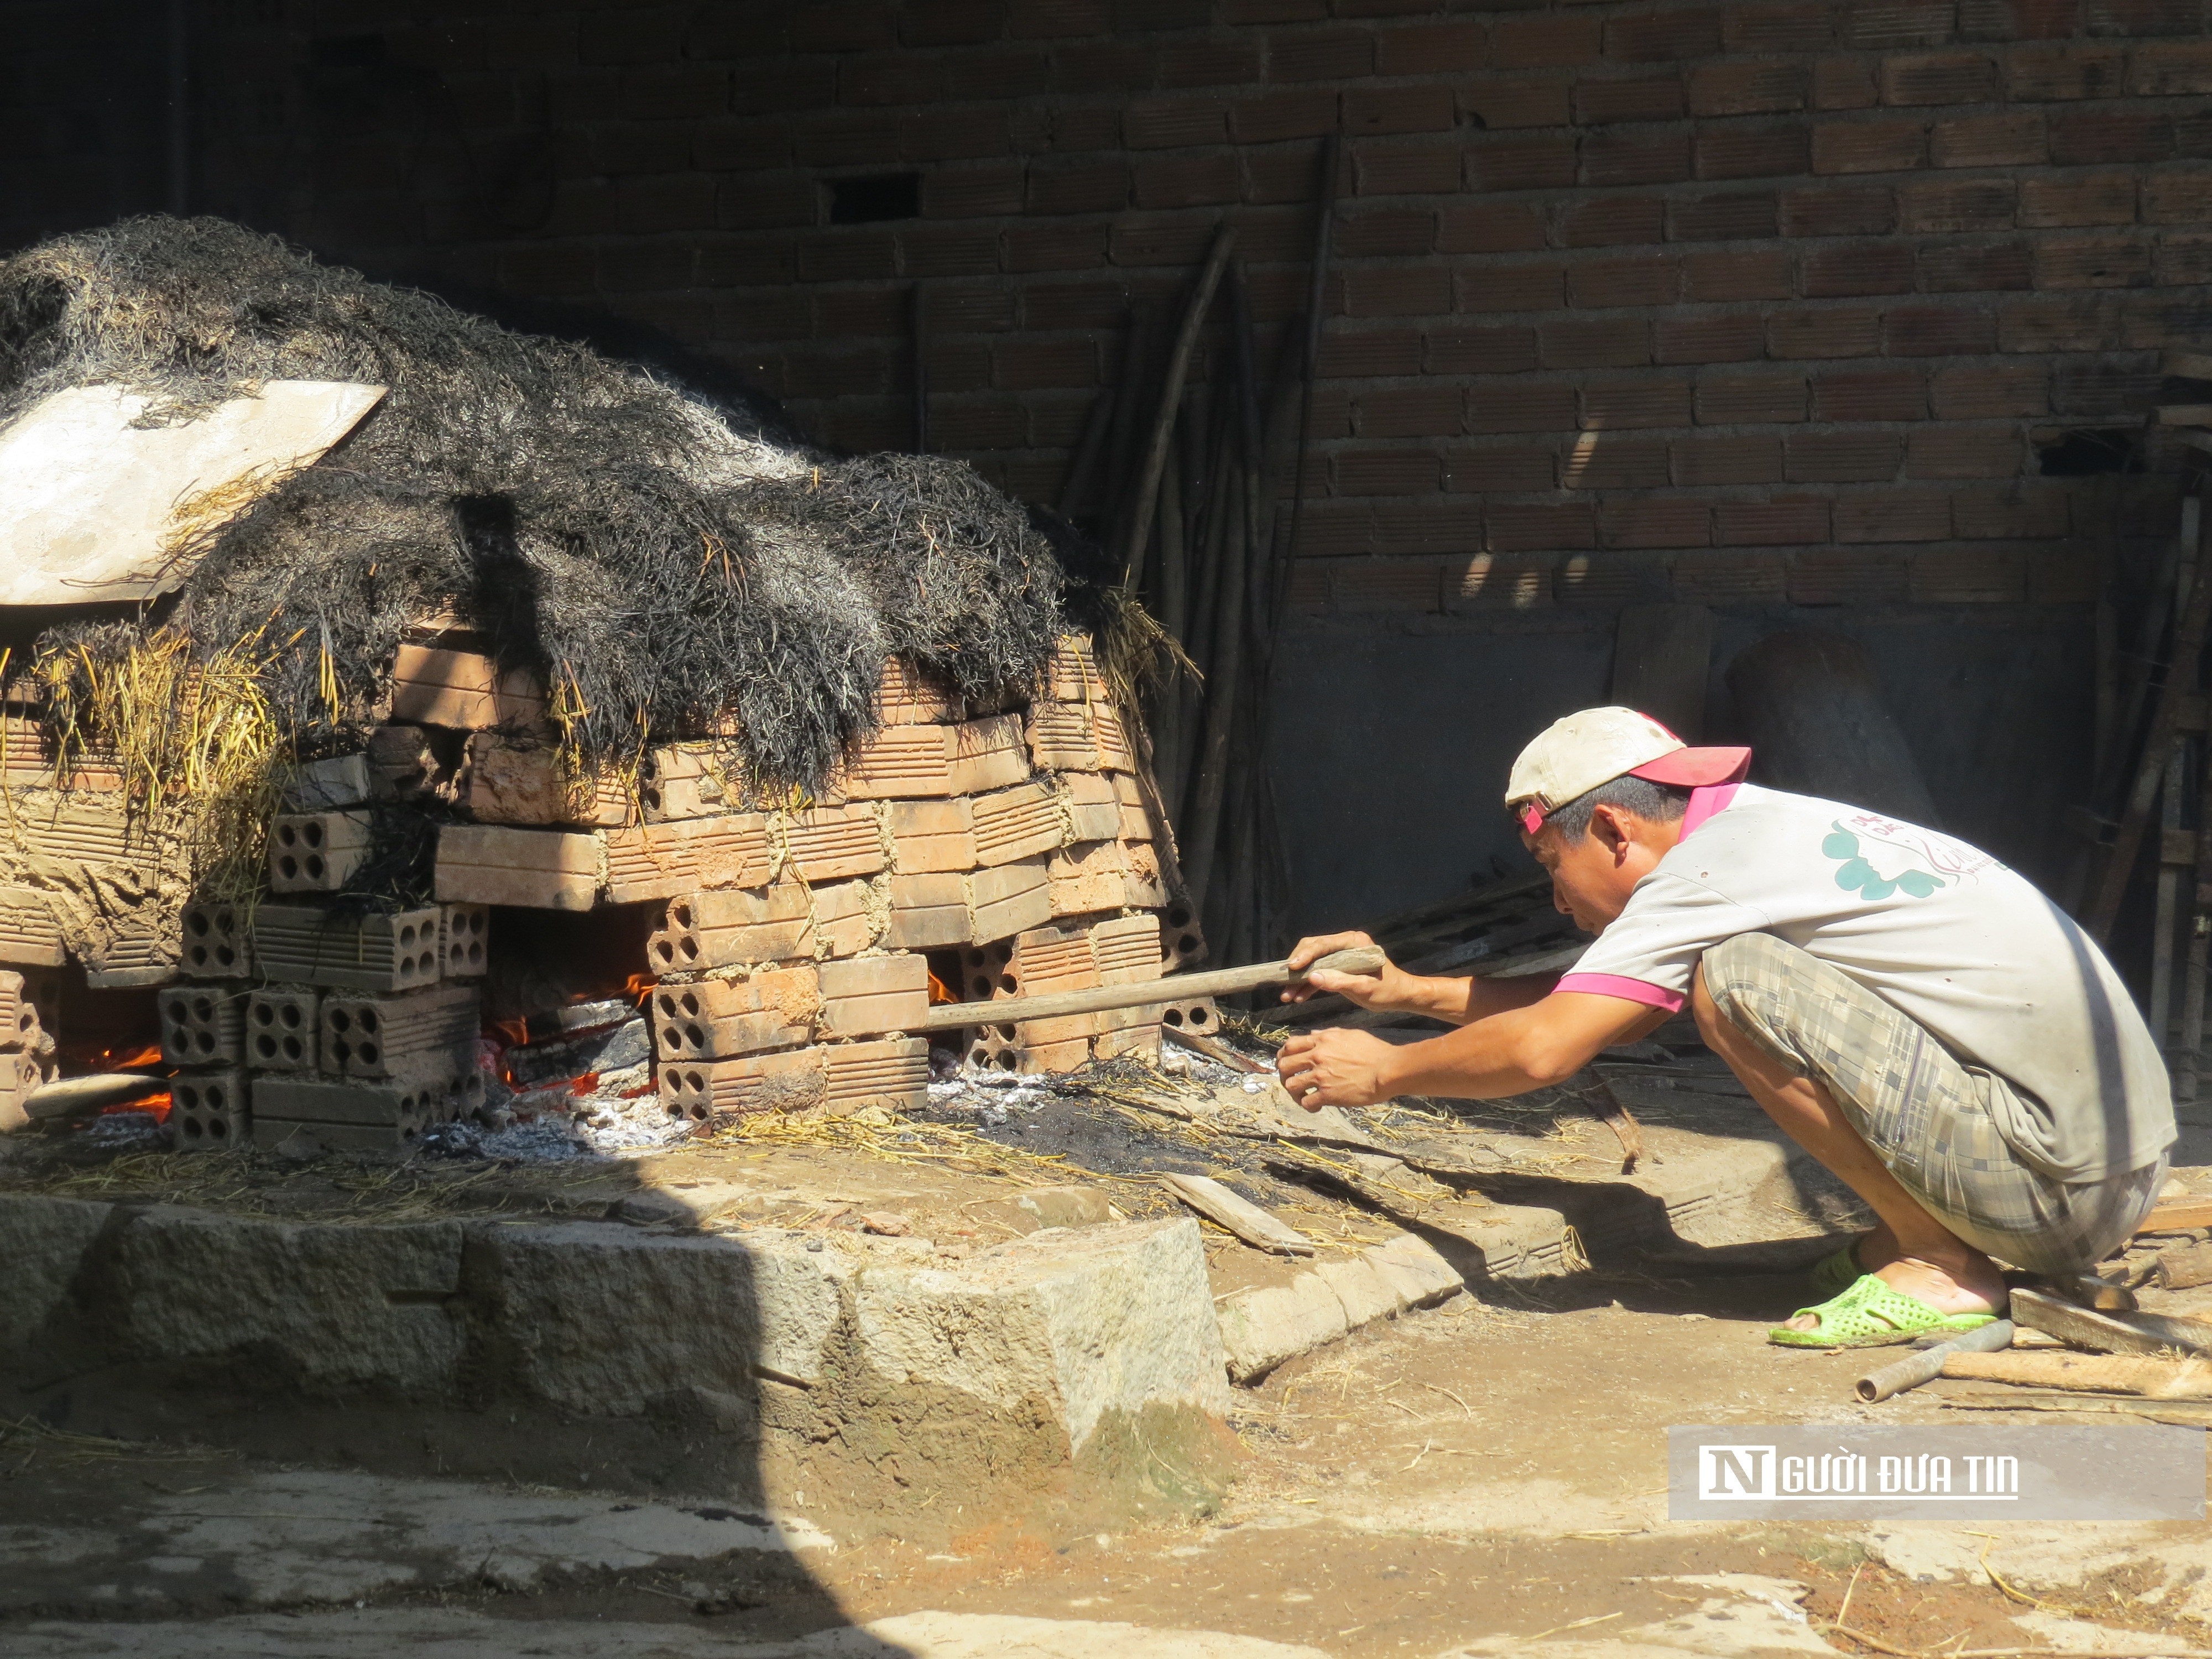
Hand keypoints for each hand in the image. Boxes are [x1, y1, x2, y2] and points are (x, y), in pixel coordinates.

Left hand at [1276, 1027, 1397, 1109]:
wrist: (1388, 1069)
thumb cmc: (1375, 1051)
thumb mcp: (1350, 1034)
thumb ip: (1328, 1034)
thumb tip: (1312, 1035)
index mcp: (1322, 1041)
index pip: (1290, 1045)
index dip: (1284, 1055)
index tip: (1287, 1062)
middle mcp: (1317, 1057)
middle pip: (1284, 1065)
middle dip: (1284, 1074)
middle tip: (1292, 1081)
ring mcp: (1321, 1076)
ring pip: (1291, 1085)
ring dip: (1294, 1092)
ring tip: (1303, 1096)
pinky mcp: (1329, 1094)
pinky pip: (1307, 1102)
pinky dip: (1308, 1106)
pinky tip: (1316, 1107)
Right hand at [1281, 930, 1404, 1009]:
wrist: (1400, 996)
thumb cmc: (1388, 990)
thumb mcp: (1366, 988)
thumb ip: (1340, 982)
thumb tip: (1313, 977)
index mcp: (1354, 942)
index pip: (1324, 944)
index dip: (1305, 955)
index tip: (1292, 967)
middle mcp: (1344, 944)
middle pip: (1312, 950)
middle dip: (1297, 967)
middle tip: (1283, 983)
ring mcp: (1340, 956)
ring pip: (1311, 963)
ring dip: (1298, 979)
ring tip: (1286, 996)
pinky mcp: (1337, 968)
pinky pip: (1317, 974)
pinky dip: (1307, 985)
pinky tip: (1298, 997)